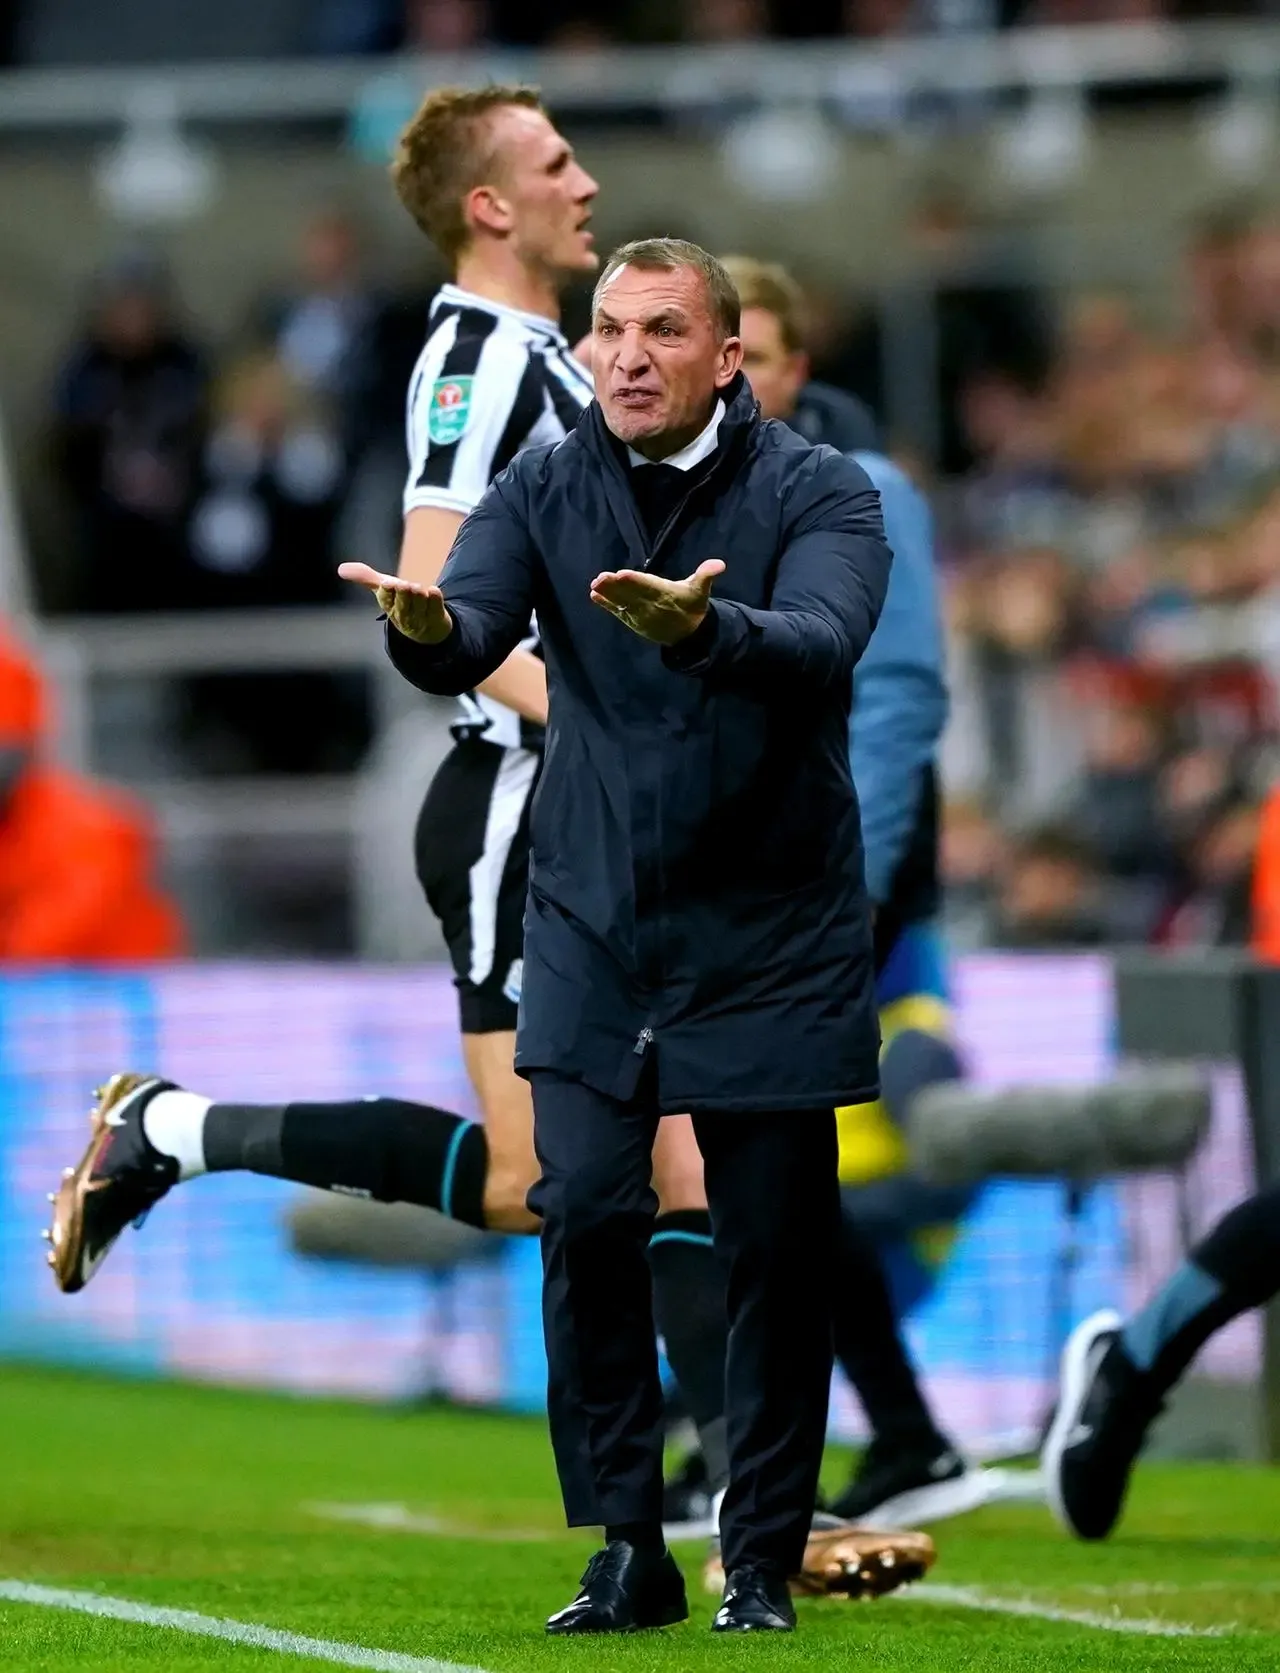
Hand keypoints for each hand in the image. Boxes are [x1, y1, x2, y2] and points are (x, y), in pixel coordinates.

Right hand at [338, 561, 452, 645]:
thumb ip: (365, 578)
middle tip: (404, 584)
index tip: (387, 583)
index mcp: (388, 606)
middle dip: (404, 591)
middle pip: (403, 599)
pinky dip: (435, 596)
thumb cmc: (402, 605)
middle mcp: (403, 614)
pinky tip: (433, 590)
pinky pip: (436, 605)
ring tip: (418, 589)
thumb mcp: (384, 592)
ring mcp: (421, 617)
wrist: (428, 629)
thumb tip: (341, 569)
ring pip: (420, 600)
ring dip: (420, 592)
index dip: (387, 590)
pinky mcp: (437, 617)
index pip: (385, 597)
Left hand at [589, 559, 724, 645]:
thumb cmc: (693, 605)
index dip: (635, 581)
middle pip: (631, 594)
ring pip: (622, 603)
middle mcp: (651, 606)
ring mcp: (641, 616)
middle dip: (615, 587)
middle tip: (600, 577)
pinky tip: (594, 596)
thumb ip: (706, 575)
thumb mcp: (701, 590)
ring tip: (594, 585)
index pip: (648, 586)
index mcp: (666, 595)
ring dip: (607, 595)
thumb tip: (720, 564)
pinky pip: (619, 612)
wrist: (690, 635)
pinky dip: (606, 605)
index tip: (622, 574)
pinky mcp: (634, 621)